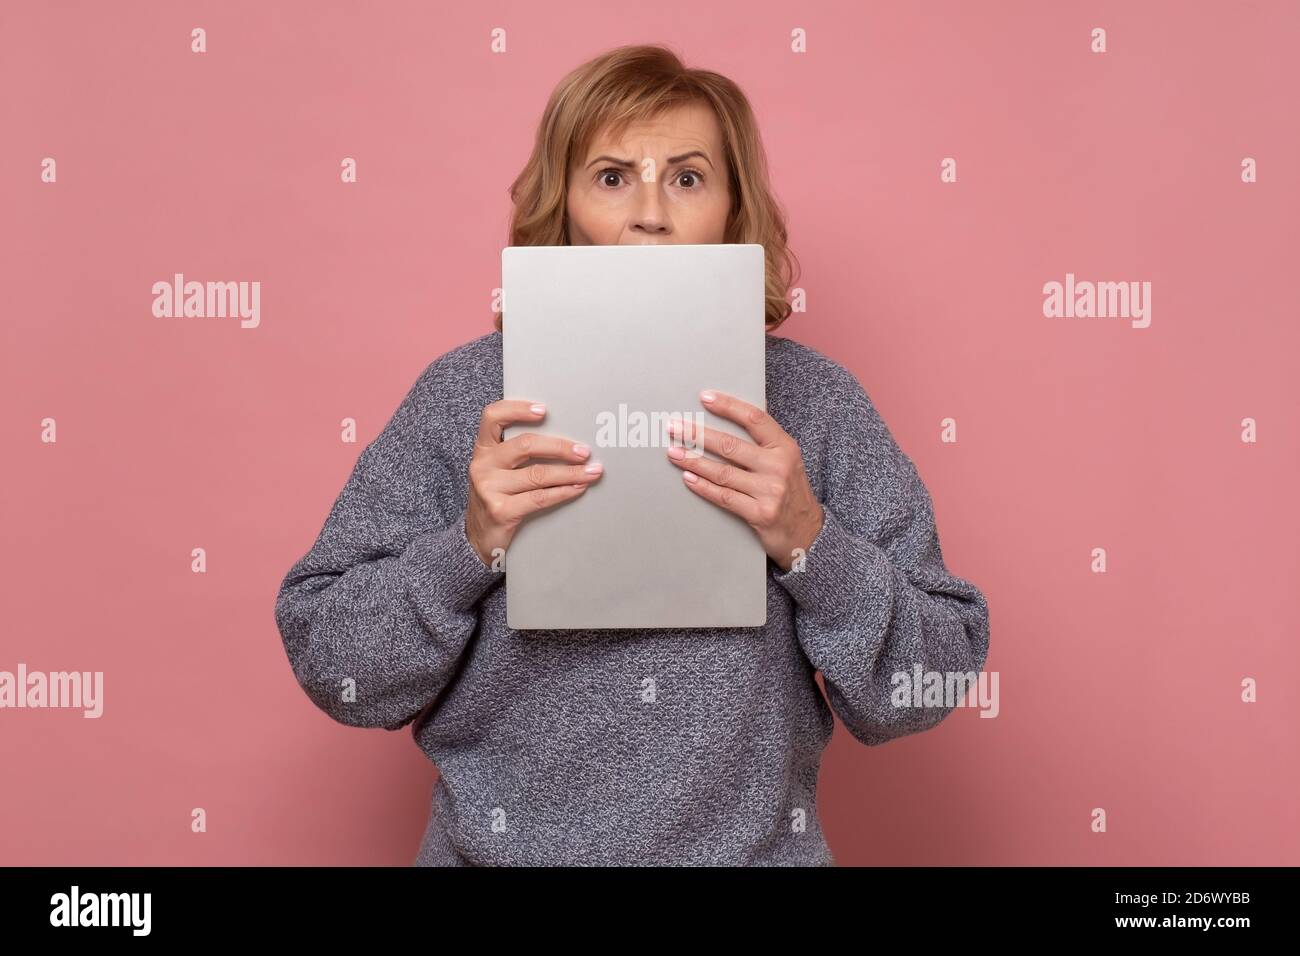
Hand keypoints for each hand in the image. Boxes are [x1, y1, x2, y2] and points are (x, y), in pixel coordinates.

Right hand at [465, 400, 603, 566]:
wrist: (478, 538)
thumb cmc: (496, 497)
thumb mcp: (498, 470)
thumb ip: (518, 453)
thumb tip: (564, 441)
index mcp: (483, 449)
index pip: (493, 417)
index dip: (518, 409)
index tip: (544, 410)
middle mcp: (482, 465)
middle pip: (525, 445)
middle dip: (561, 447)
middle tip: (584, 451)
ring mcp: (489, 488)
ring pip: (538, 474)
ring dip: (571, 472)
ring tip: (590, 471)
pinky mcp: (501, 510)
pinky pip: (540, 497)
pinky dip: (564, 492)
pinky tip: (577, 488)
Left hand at [664, 389, 823, 571]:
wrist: (808, 532)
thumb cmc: (790, 491)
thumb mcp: (787, 460)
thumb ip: (764, 442)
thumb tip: (730, 417)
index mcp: (785, 447)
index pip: (754, 419)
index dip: (728, 406)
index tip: (705, 398)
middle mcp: (778, 466)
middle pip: (730, 445)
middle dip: (697, 435)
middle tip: (675, 427)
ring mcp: (769, 491)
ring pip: (722, 472)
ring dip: (693, 461)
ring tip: (673, 452)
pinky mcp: (759, 514)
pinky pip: (724, 497)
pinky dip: (703, 487)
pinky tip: (688, 478)